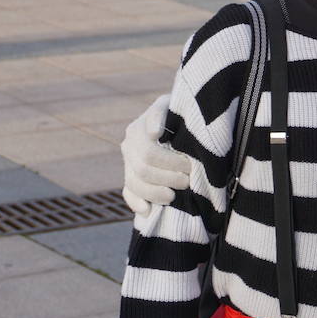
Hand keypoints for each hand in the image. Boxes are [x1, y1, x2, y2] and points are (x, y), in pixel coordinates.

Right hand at [120, 94, 190, 214]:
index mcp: (139, 128)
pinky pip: (128, 193)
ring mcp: (128, 162)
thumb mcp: (176, 108)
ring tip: (174, 195)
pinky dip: (137, 203)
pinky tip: (148, 210)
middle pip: (143, 170)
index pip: (149, 152)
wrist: (181, 124)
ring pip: (135, 183)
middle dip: (168, 177)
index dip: (169, 162)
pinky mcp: (131, 177)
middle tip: (188, 179)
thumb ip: (162, 114)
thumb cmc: (182, 115)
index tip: (187, 166)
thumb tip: (153, 132)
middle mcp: (130, 144)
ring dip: (155, 192)